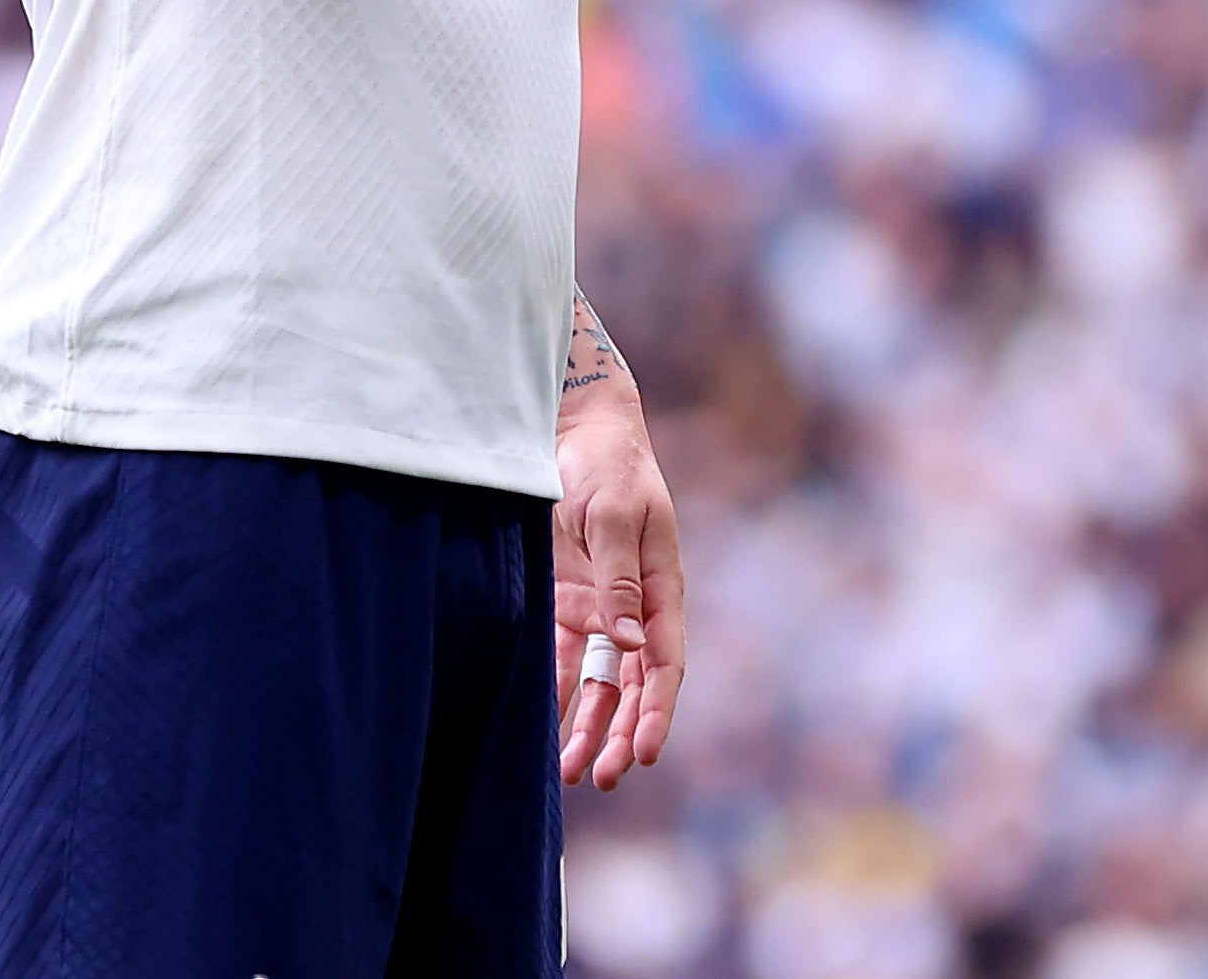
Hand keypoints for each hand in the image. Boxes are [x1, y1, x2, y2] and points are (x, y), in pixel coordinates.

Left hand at [553, 392, 684, 790]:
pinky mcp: (562, 601)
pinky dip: (554, 692)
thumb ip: (620, 578)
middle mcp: (633, 610)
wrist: (574, 431)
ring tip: (573, 772)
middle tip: (606, 777)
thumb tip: (627, 644)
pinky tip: (543, 729)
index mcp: (661, 590)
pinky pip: (560, 657)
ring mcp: (597, 608)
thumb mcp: (618, 515)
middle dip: (621, 733)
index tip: (645, 751)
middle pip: (632, 685)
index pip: (664, 663)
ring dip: (587, 725)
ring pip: (596, 682)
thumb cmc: (609, 466)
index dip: (656, 709)